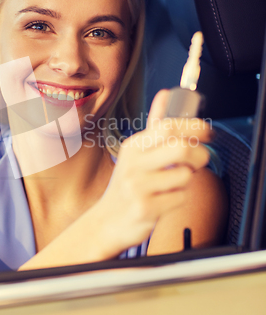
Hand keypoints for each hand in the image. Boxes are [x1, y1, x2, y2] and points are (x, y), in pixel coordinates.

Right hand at [96, 89, 212, 256]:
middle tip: (200, 159)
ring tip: (174, 182)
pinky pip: (180, 198)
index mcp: (133, 146)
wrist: (106, 221)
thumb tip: (165, 93)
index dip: (193, 126)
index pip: (167, 127)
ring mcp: (138, 187)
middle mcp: (133, 164)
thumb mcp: (136, 153)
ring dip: (187, 180)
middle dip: (199, 153)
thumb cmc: (127, 184)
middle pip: (181, 148)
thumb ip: (154, 125)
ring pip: (184, 175)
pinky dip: (179, 198)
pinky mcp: (146, 209)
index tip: (207, 130)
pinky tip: (165, 199)